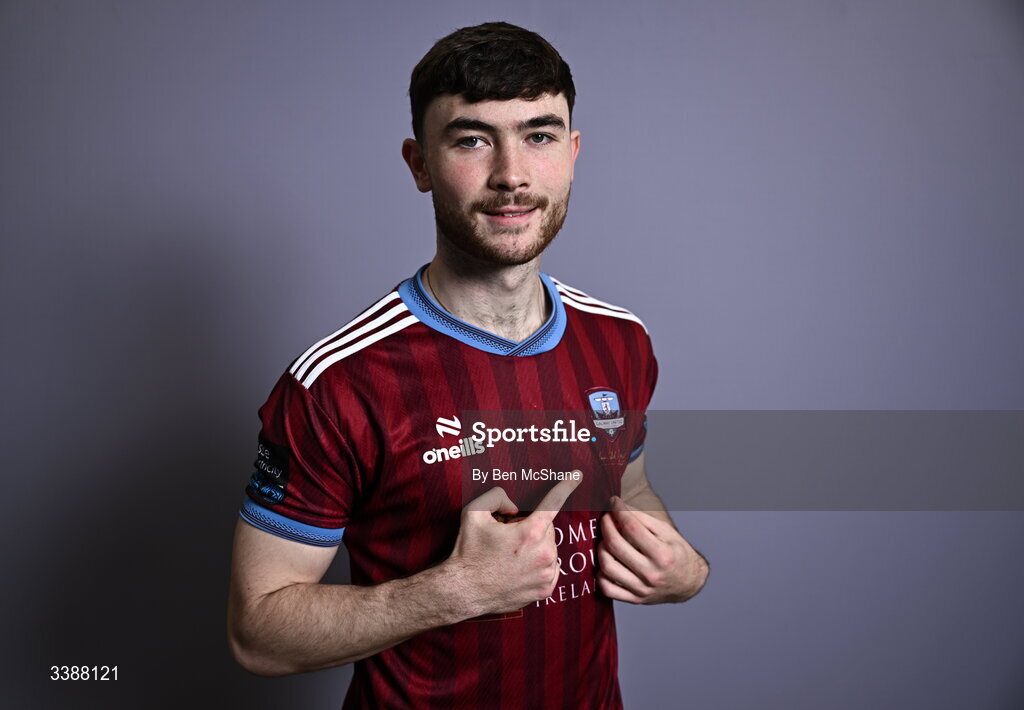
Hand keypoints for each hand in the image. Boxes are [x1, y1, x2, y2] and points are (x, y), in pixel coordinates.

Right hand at [446, 477, 580, 616]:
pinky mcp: (544, 591)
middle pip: (547, 528)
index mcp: (530, 532)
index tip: (577, 475)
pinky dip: (540, 565)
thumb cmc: (468, 551)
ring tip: (512, 555)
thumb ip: (495, 496)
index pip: (554, 502)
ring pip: (550, 548)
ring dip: (536, 546)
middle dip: (532, 527)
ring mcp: (545, 574)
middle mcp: (543, 554)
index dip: (567, 485)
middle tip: (510, 536)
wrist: (463, 591)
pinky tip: (520, 568)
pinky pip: (551, 569)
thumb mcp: (474, 513)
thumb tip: (513, 504)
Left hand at [596, 496, 707, 603]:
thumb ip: (643, 519)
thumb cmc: (677, 553)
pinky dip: (600, 574)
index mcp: (662, 554)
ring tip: (606, 539)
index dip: (619, 511)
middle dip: (606, 526)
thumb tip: (620, 507)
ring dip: (601, 548)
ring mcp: (642, 589)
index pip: (632, 527)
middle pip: (616, 545)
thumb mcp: (667, 532)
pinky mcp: (635, 599)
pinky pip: (607, 589)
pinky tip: (606, 562)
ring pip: (607, 567)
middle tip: (606, 518)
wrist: (688, 583)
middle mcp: (652, 574)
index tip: (613, 502)